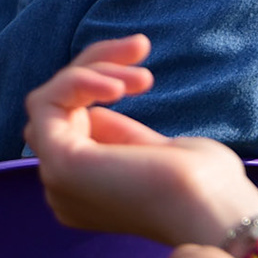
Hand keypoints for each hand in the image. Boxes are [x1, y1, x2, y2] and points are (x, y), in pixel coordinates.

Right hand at [25, 35, 257, 244]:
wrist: (213, 210)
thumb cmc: (204, 187)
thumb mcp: (156, 151)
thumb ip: (123, 136)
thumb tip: (94, 111)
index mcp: (86, 189)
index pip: (74, 120)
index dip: (100, 81)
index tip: (144, 72)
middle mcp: (64, 188)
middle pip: (58, 105)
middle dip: (97, 64)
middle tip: (141, 47)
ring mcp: (57, 178)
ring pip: (49, 98)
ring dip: (93, 68)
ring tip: (141, 76)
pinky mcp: (59, 164)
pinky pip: (44, 103)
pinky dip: (77, 81)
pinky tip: (118, 86)